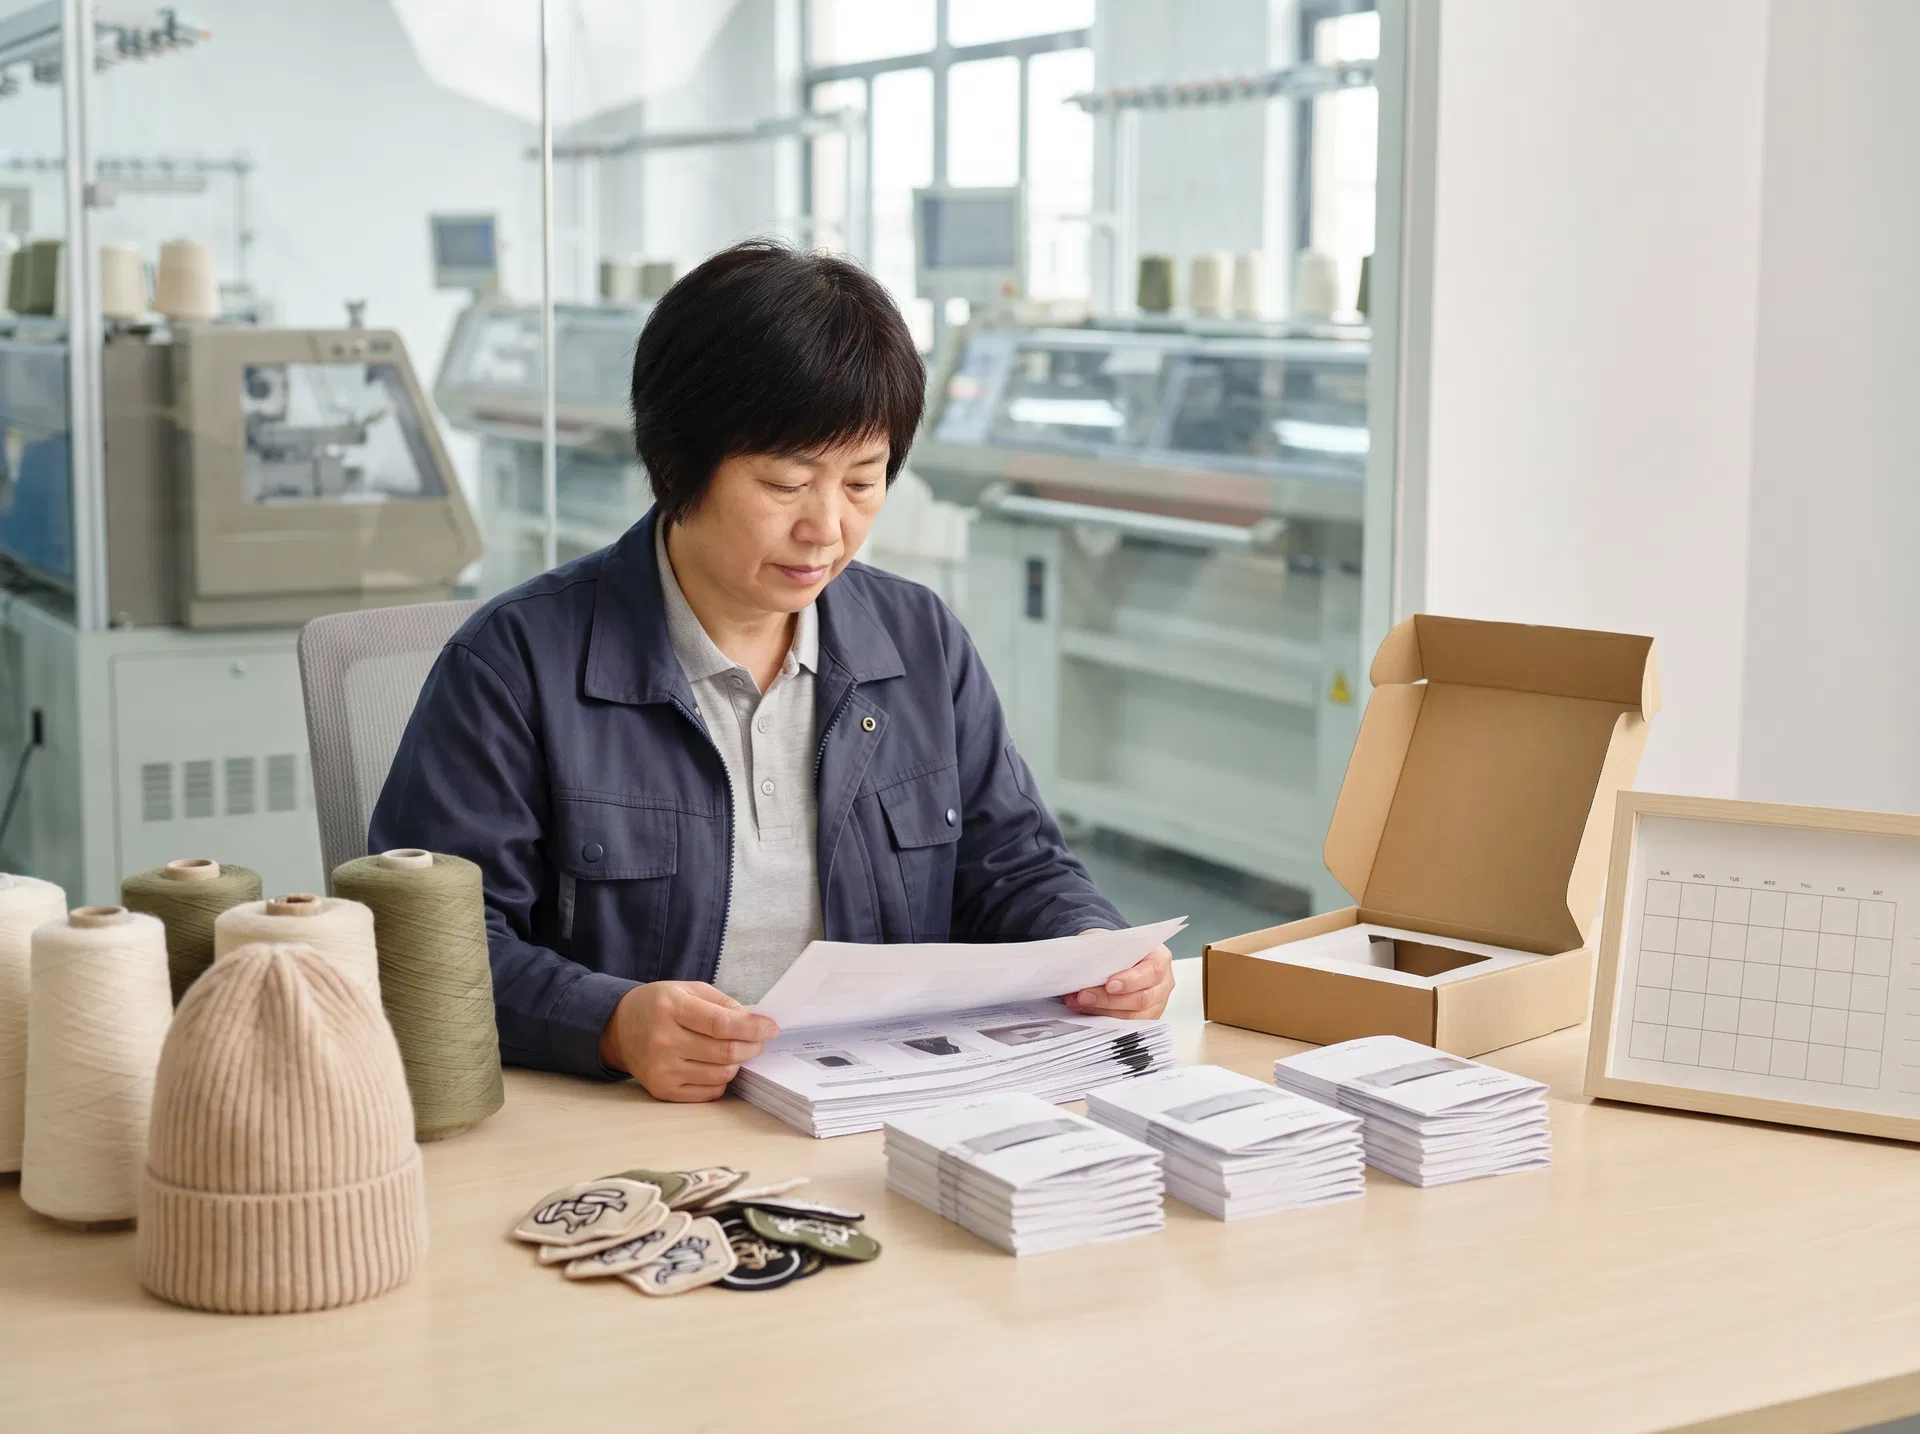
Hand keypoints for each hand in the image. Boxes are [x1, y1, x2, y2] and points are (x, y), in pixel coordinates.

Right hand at [599, 981, 778, 1101]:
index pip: (721, 1024)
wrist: (619, 1029)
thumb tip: (755, 1022)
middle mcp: (663, 1041)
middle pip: (725, 1052)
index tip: (771, 1028)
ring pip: (720, 1075)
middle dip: (752, 1047)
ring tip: (733, 1051)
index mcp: (671, 1009)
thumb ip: (723, 1004)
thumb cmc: (659, 1006)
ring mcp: (661, 1069)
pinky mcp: (662, 1090)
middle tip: (758, 1041)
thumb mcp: (688, 990)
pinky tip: (716, 1066)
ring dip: (737, 1063)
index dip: (752, 1028)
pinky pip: (708, 1093)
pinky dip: (721, 1080)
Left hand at [1064, 940, 1174, 1018]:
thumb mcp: (1109, 939)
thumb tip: (1084, 963)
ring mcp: (1156, 1004)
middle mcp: (1163, 983)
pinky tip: (1086, 1011)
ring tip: (1078, 1003)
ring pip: (1134, 1017)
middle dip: (1109, 1000)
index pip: (1153, 971)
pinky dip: (1104, 1019)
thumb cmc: (1115, 948)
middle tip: (1084, 996)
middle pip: (1143, 999)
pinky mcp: (1145, 1019)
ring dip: (1102, 1011)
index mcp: (1159, 958)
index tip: (1109, 985)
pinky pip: (1126, 1026)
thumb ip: (1101, 948)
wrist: (1115, 956)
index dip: (1132, 981)